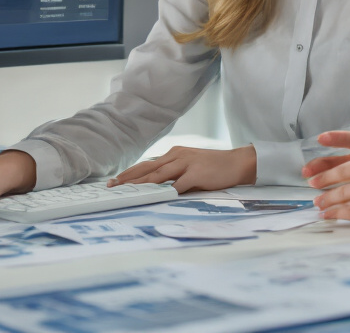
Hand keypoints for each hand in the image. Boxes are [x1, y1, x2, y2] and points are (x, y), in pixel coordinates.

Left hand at [108, 145, 255, 192]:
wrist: (237, 163)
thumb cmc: (214, 167)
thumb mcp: (190, 166)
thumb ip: (174, 174)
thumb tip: (156, 187)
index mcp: (174, 153)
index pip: (147, 164)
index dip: (130, 173)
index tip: (116, 180)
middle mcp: (177, 155)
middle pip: (148, 168)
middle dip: (129, 178)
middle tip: (112, 185)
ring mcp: (187, 163)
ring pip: (158, 174)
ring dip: (141, 183)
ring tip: (127, 191)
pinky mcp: (197, 173)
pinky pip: (178, 184)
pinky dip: (167, 191)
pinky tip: (156, 196)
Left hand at [307, 134, 349, 231]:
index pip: (346, 165)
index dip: (329, 170)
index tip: (317, 172)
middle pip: (340, 181)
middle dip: (323, 185)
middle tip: (311, 187)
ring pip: (342, 198)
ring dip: (327, 202)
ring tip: (317, 205)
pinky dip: (336, 214)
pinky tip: (329, 216)